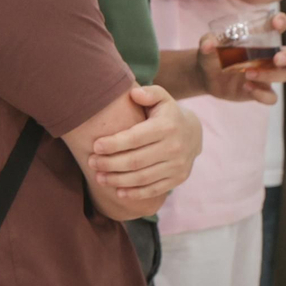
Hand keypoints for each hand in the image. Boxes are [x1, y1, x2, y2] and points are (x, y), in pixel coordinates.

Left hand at [87, 85, 201, 200]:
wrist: (193, 133)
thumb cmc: (166, 113)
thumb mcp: (161, 97)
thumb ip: (149, 92)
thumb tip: (134, 93)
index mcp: (167, 126)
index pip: (135, 138)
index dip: (113, 144)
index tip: (95, 146)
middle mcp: (174, 147)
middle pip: (136, 161)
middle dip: (110, 164)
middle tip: (92, 162)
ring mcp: (177, 165)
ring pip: (143, 178)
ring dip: (118, 180)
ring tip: (99, 178)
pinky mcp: (178, 179)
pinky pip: (154, 189)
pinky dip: (135, 193)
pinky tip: (118, 191)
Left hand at [194, 13, 285, 102]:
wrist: (205, 77)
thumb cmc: (212, 54)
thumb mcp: (208, 45)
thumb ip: (208, 42)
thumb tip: (208, 45)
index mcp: (260, 38)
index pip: (279, 26)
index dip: (282, 22)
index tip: (276, 24)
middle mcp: (268, 55)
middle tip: (276, 58)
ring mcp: (266, 74)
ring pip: (284, 75)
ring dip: (269, 75)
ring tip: (247, 74)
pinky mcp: (260, 91)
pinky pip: (272, 97)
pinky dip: (262, 94)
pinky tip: (247, 88)